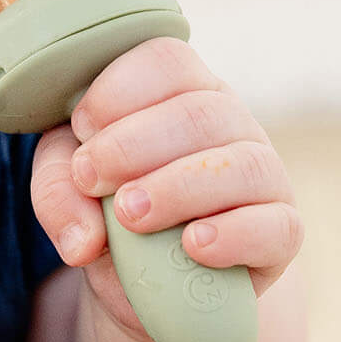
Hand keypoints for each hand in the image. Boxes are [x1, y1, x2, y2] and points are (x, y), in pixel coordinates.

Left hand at [30, 37, 302, 341]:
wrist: (145, 281)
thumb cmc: (107, 209)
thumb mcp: (68, 188)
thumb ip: (59, 192)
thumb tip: (82, 241)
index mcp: (180, 90)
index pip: (166, 60)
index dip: (118, 90)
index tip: (80, 129)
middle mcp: (231, 123)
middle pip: (201, 111)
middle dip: (135, 145)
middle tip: (91, 179)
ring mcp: (264, 176)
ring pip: (242, 165)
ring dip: (178, 188)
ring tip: (129, 217)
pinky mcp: (282, 233)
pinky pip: (276, 227)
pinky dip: (234, 235)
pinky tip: (193, 245)